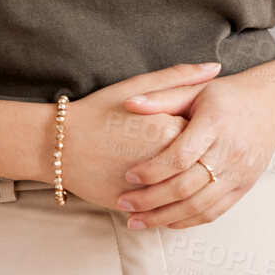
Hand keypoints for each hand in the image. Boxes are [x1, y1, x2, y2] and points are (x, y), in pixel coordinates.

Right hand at [55, 62, 219, 209]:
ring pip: (183, 188)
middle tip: (169, 145)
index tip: (189, 123)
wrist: (60, 145)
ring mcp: (151, 187)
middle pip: (199, 161)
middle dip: (195, 156)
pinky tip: (157, 184)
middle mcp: (165, 162)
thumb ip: (180, 77)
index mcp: (171, 130)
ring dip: (184, 180)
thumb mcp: (139, 87)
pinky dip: (165, 198)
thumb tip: (215, 68)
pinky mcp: (137, 206)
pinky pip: (163, 206)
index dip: (200, 128)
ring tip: (165, 166)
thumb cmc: (99, 111)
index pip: (207, 133)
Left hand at [112, 70, 274, 228]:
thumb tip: (127, 104)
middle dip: (150, 200)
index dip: (152, 170)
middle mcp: (231, 150)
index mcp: (216, 122)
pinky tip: (165, 222)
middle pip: (186, 186)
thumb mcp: (196, 89)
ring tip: (136, 222)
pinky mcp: (245, 186)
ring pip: (198, 205)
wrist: (273, 105)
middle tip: (123, 205)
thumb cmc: (227, 95)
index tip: (128, 176)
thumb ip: (161, 97)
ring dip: (164, 217)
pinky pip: (214, 212)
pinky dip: (188, 221)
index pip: (180, 156)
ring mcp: (240, 172)